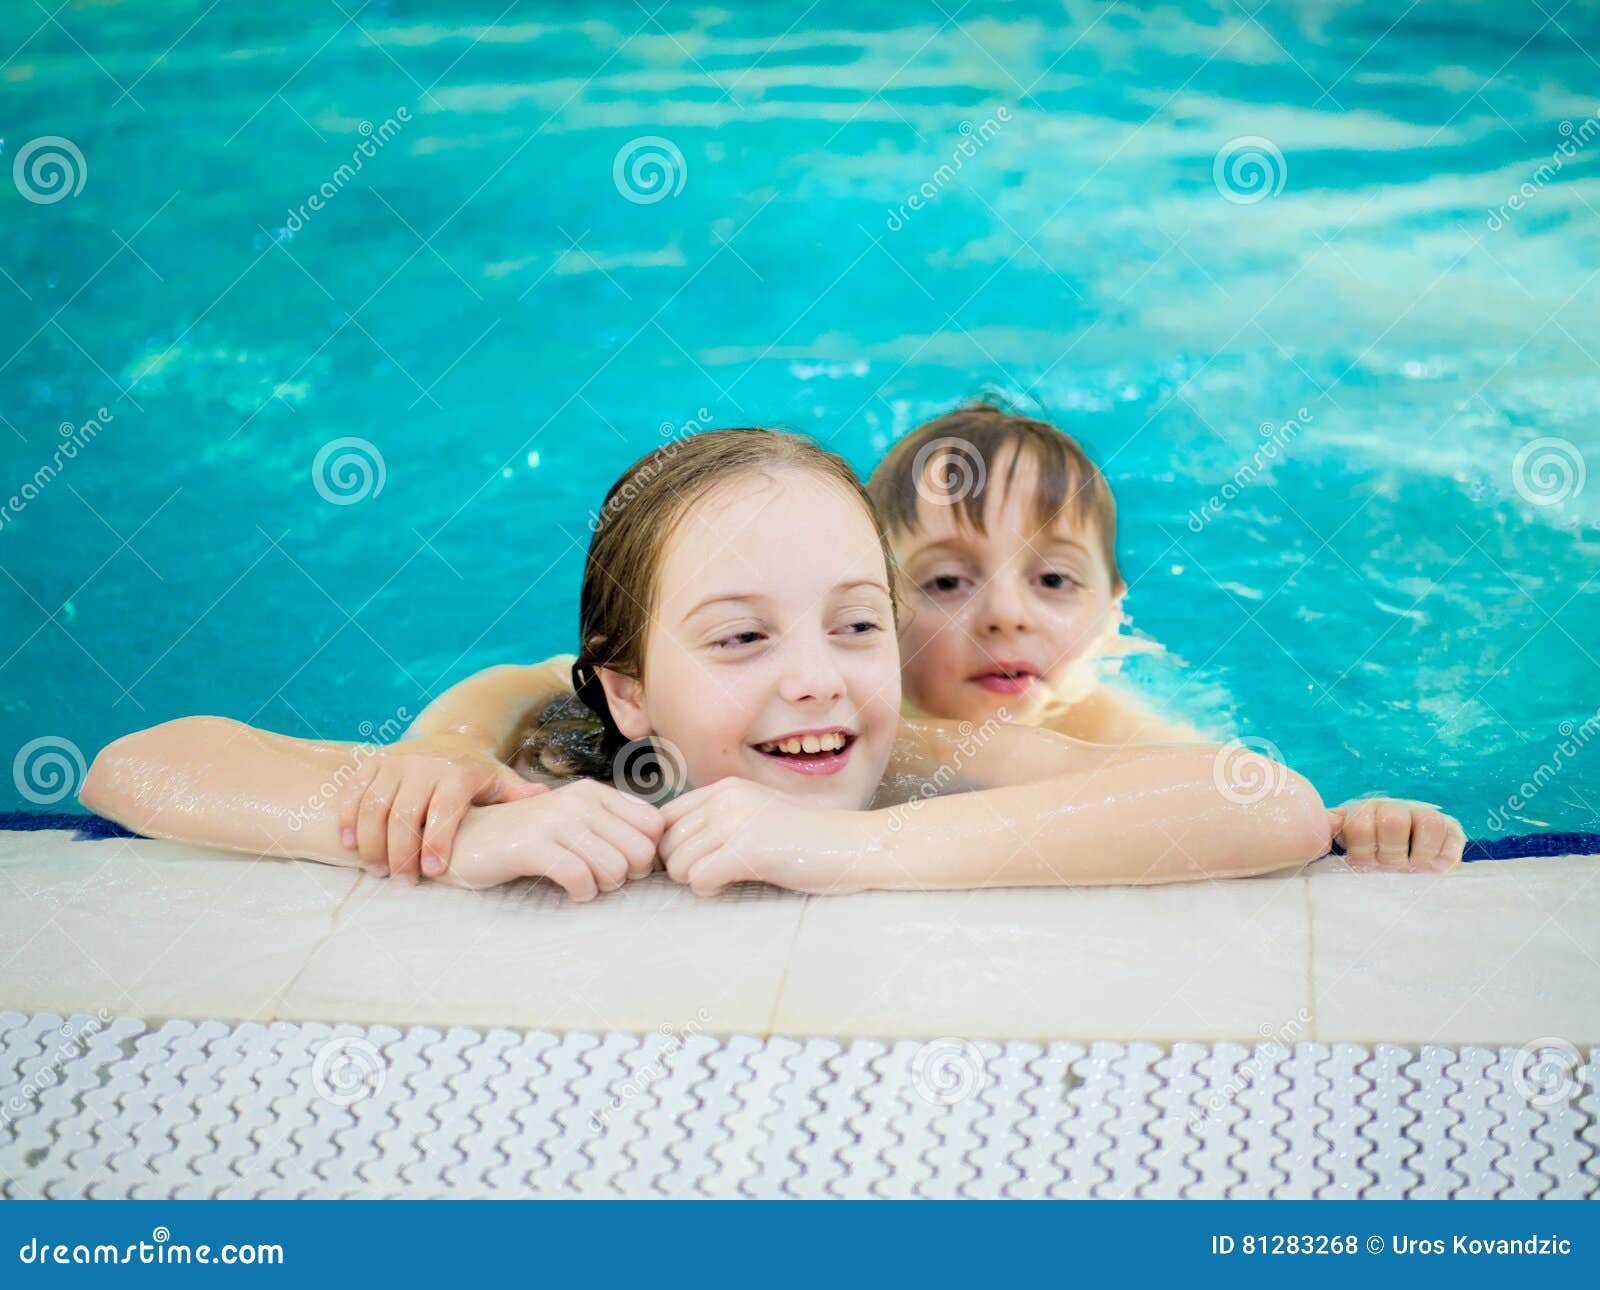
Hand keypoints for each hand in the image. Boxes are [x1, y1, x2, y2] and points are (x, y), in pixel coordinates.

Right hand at [339, 737, 548, 882]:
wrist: (449, 737)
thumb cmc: (476, 772)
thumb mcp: (500, 780)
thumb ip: (517, 793)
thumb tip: (543, 797)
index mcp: (457, 773)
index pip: (444, 810)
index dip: (437, 842)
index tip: (433, 873)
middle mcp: (424, 765)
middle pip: (404, 814)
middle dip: (400, 852)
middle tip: (401, 881)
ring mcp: (395, 762)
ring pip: (375, 805)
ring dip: (371, 841)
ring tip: (376, 870)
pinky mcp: (373, 762)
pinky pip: (354, 791)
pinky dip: (348, 818)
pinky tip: (349, 845)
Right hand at [443, 779, 663, 896]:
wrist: (466, 838)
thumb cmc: (527, 836)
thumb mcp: (573, 821)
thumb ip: (611, 827)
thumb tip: (656, 852)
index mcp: (594, 792)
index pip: (653, 824)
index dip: (648, 853)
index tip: (626, 865)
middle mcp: (579, 801)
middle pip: (640, 850)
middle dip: (629, 874)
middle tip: (604, 878)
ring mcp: (555, 821)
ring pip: (615, 866)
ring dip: (604, 886)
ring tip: (585, 883)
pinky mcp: (532, 846)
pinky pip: (580, 878)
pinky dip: (583, 893)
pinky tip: (572, 891)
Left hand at [658, 777, 875, 895]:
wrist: (851, 845)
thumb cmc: (805, 839)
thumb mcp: (756, 815)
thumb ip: (718, 822)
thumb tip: (672, 848)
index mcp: (725, 788)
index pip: (665, 817)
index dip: (671, 844)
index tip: (693, 860)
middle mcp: (725, 799)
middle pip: (666, 843)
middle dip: (682, 866)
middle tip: (713, 873)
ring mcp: (736, 822)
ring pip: (677, 863)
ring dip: (695, 879)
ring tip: (726, 877)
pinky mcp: (747, 849)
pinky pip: (698, 879)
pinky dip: (709, 889)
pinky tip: (733, 883)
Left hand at [1328, 798, 1464, 872]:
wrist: (1403, 848)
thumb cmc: (1366, 848)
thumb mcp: (1345, 838)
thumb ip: (1328, 828)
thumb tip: (1311, 826)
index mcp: (1366, 811)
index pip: (1360, 824)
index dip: (1362, 849)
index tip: (1365, 864)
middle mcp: (1396, 809)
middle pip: (1393, 820)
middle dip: (1391, 852)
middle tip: (1392, 867)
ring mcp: (1425, 817)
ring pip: (1428, 822)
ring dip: (1421, 852)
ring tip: (1417, 868)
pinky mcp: (1452, 830)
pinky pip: (1454, 835)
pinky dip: (1447, 853)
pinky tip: (1438, 867)